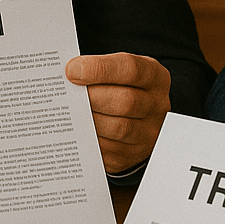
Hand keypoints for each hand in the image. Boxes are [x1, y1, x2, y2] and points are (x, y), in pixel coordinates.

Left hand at [65, 52, 169, 173]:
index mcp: (154, 77)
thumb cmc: (121, 87)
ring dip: (89, 119)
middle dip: (92, 97)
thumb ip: (98, 69)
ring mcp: (147, 133)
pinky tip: (74, 129)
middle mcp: (156, 105)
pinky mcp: (131, 155)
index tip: (72, 69)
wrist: (134, 117)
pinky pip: (108, 150)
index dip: (100, 69)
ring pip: (118, 129)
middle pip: (126, 102)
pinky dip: (88, 139)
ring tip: (70, 111)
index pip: (131, 69)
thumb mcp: (118, 71)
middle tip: (68, 94)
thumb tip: (69, 72)